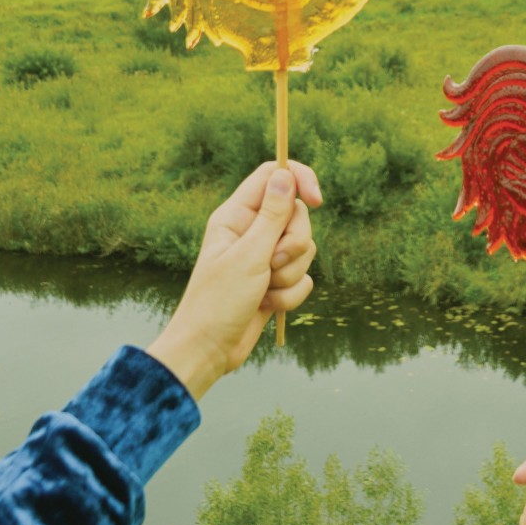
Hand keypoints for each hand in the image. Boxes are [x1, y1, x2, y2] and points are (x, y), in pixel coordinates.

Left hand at [146, 162, 319, 399]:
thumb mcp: (249, 255)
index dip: (299, 180)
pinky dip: (291, 294)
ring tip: (266, 291)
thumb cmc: (218, 301)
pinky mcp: (275, 281)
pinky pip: (303, 277)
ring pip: (304, 249)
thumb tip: (285, 174)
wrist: (209, 350)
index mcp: (237, 215)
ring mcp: (264, 257)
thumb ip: (272, 215)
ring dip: (291, 274)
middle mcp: (252, 231)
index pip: (274, 176)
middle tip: (273, 263)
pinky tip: (268, 306)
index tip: (317, 200)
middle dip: (296, 243)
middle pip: (297, 215)